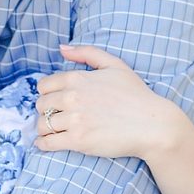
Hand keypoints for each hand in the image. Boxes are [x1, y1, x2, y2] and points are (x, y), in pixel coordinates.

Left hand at [36, 44, 193, 160]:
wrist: (152, 124)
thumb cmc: (136, 95)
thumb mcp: (115, 65)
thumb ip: (87, 53)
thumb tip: (62, 48)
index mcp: (77, 79)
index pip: (44, 86)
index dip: (48, 93)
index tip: (56, 101)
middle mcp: (72, 98)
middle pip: (41, 105)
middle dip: (46, 110)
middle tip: (56, 116)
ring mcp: (75, 120)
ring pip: (42, 125)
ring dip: (44, 128)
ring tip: (54, 131)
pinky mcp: (78, 141)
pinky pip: (48, 143)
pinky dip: (43, 144)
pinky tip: (47, 143)